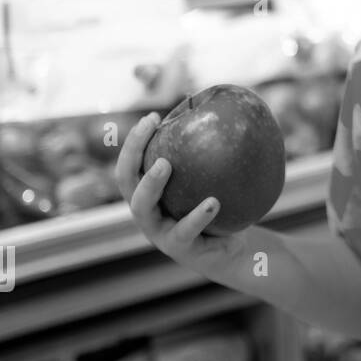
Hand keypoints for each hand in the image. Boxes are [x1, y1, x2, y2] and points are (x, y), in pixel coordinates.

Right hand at [115, 113, 249, 280]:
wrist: (233, 250)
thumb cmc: (222, 209)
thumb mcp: (215, 180)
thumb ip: (211, 154)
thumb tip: (227, 110)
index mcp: (149, 194)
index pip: (131, 164)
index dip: (134, 141)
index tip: (152, 117)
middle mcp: (147, 213)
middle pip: (127, 184)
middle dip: (132, 157)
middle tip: (148, 132)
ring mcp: (159, 233)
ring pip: (143, 209)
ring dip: (151, 184)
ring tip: (165, 164)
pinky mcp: (180, 250)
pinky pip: (186, 231)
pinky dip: (199, 215)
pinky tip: (213, 201)